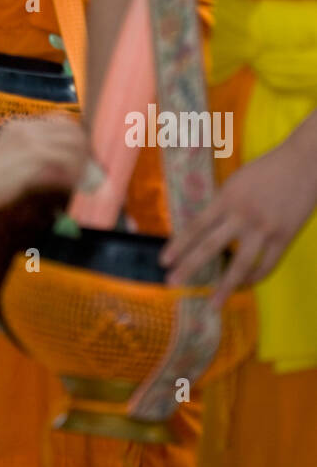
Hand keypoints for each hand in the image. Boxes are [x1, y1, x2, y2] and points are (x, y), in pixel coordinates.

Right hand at [0, 115, 90, 213]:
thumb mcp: (6, 159)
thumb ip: (27, 157)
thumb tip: (53, 169)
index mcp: (18, 125)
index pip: (57, 119)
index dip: (72, 135)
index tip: (79, 152)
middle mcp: (26, 127)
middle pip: (69, 128)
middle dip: (82, 147)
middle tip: (86, 166)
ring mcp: (31, 139)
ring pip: (72, 143)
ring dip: (81, 162)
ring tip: (82, 178)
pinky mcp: (36, 155)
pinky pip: (67, 160)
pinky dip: (74, 173)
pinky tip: (73, 184)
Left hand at [161, 130, 316, 306]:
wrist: (303, 163)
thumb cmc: (267, 169)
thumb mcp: (237, 181)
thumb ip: (223, 204)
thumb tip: (207, 228)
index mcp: (227, 198)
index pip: (196, 225)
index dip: (178, 244)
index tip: (164, 260)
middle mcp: (242, 215)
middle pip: (210, 246)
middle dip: (189, 266)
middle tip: (171, 282)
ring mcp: (264, 229)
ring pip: (241, 265)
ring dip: (225, 286)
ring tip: (213, 303)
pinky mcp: (284, 237)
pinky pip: (267, 265)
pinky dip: (254, 278)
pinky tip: (244, 286)